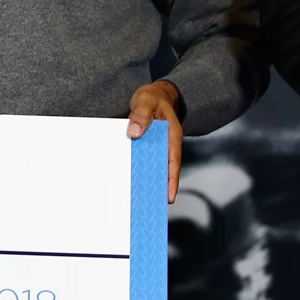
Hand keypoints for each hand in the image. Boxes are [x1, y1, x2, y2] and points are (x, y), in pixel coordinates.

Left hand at [127, 80, 184, 203]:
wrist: (152, 94)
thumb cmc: (153, 97)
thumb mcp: (147, 100)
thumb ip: (141, 114)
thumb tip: (134, 132)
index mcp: (171, 136)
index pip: (173, 161)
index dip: (172, 180)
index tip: (169, 197)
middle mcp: (165, 144)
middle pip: (162, 169)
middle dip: (158, 186)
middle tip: (150, 205)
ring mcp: (155, 146)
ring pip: (151, 166)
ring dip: (145, 179)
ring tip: (137, 199)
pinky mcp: (145, 145)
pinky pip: (141, 159)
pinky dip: (136, 168)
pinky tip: (127, 178)